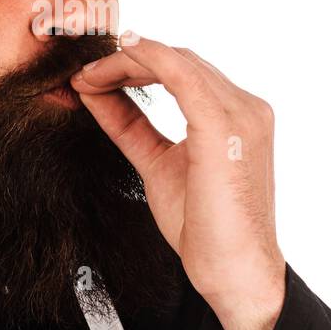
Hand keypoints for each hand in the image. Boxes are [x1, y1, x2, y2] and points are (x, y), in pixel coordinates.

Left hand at [70, 32, 285, 329]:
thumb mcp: (158, 165)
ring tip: (88, 74)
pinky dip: (145, 58)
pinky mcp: (224, 125)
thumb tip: (96, 95)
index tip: (95, 76)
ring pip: (177, 61)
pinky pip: (180, 73)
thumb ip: (132, 127)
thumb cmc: (205, 230)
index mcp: (237, 117)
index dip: (137, 66)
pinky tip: (116, 57)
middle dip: (127, 60)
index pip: (184, 72)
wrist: (232, 272)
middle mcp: (246, 108)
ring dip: (126, 61)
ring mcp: (240, 113)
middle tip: (84, 72)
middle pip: (180, 60)